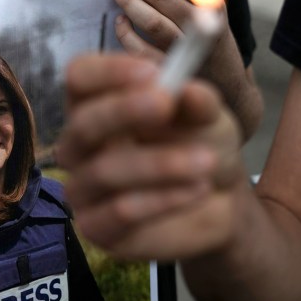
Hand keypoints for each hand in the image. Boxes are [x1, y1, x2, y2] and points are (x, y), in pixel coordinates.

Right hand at [56, 53, 246, 260]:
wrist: (220, 201)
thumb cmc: (200, 144)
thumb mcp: (210, 117)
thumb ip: (198, 101)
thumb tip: (185, 90)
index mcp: (98, 102)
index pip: (80, 77)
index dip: (108, 72)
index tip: (153, 73)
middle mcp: (80, 144)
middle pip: (81, 123)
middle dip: (123, 111)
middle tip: (166, 104)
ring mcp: (83, 188)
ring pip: (104, 171)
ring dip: (160, 164)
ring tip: (208, 162)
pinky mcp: (97, 228)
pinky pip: (120, 211)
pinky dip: (164, 199)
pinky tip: (199, 189)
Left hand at [107, 0, 262, 140]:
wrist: (228, 88)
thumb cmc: (210, 45)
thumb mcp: (208, 15)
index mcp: (212, 5)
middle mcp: (203, 26)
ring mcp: (188, 51)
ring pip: (153, 22)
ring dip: (130, 4)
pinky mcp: (173, 71)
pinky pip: (143, 52)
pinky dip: (127, 35)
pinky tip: (120, 24)